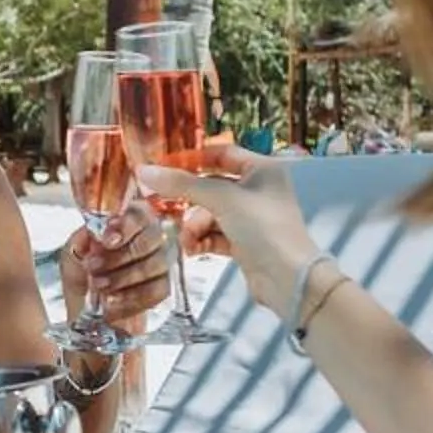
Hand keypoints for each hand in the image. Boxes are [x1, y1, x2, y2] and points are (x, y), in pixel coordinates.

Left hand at [60, 198, 170, 332]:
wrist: (83, 306)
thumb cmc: (81, 272)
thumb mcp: (74, 251)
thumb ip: (85, 238)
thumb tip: (98, 233)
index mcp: (129, 220)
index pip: (138, 214)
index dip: (124, 227)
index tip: (107, 241)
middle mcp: (150, 236)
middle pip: (150, 239)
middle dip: (118, 256)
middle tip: (93, 266)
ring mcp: (160, 261)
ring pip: (153, 265)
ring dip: (122, 277)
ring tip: (98, 286)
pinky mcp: (162, 287)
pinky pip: (156, 290)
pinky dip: (131, 297)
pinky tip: (112, 300)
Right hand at [137, 142, 316, 315]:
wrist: (289, 278)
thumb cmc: (262, 227)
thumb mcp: (221, 199)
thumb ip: (182, 184)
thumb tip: (144, 171)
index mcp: (262, 169)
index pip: (222, 154)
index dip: (193, 159)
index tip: (164, 167)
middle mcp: (258, 190)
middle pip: (212, 187)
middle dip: (190, 201)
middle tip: (163, 205)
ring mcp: (252, 218)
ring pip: (211, 214)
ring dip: (194, 226)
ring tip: (187, 241)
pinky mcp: (245, 243)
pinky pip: (215, 235)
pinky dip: (203, 240)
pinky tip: (193, 250)